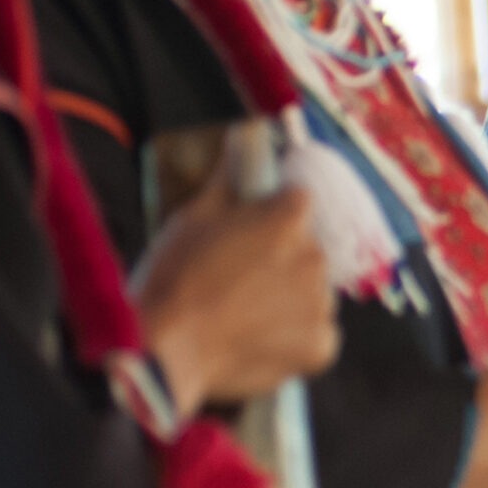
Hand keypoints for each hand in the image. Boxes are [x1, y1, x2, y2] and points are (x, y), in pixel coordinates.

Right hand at [134, 166, 337, 416]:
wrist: (165, 350)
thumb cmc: (173, 279)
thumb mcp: (192, 218)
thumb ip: (227, 180)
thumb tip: (242, 137)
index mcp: (288, 219)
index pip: (299, 202)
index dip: (274, 217)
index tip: (251, 235)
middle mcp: (314, 257)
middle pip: (308, 250)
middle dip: (282, 260)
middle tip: (239, 282)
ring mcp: (321, 304)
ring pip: (313, 294)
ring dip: (290, 301)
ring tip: (245, 316)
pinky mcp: (321, 345)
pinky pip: (318, 336)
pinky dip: (296, 339)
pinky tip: (259, 341)